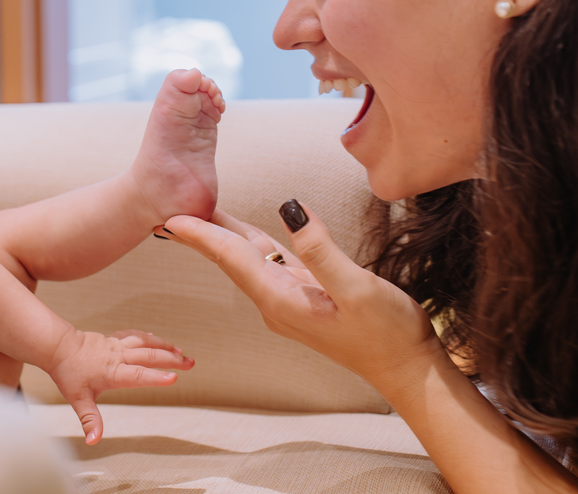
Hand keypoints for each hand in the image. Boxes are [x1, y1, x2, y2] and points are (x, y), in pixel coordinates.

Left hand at [45, 329, 193, 444]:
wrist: (58, 347)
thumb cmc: (68, 373)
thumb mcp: (78, 400)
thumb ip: (89, 420)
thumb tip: (93, 440)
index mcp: (113, 372)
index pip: (138, 375)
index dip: (156, 377)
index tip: (174, 378)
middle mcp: (119, 357)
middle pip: (149, 356)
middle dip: (172, 359)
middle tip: (190, 363)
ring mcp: (118, 346)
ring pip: (146, 343)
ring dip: (166, 346)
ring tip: (182, 352)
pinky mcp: (114, 340)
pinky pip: (136, 336)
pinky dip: (150, 337)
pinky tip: (159, 340)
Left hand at [159, 206, 440, 398]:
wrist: (407, 368)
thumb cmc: (387, 332)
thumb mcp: (357, 288)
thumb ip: (321, 250)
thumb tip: (290, 209)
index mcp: (282, 299)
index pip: (232, 257)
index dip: (202, 234)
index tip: (170, 217)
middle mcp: (278, 301)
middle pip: (232, 258)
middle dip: (202, 233)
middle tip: (170, 208)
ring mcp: (291, 300)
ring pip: (249, 260)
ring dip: (224, 237)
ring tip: (200, 214)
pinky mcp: (307, 297)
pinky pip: (271, 263)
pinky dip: (252, 244)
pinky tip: (246, 234)